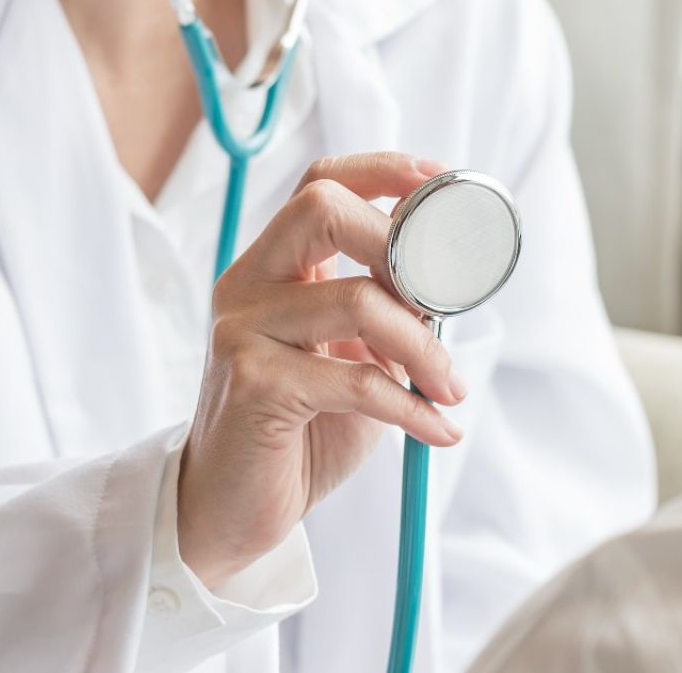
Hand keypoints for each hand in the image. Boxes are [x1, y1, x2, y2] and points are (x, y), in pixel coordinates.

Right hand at [177, 152, 467, 587]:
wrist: (231, 509)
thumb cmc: (298, 431)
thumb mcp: (351, 358)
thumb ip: (387, 311)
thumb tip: (448, 269)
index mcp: (269, 270)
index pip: (317, 185)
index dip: (381, 171)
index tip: (439, 183)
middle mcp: (245, 287)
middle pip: (321, 210)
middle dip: (400, 243)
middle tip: (439, 300)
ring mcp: (241, 332)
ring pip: (355, 300)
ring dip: (423, 346)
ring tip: (449, 388)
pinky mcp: (252, 386)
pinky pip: (356, 380)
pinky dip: (412, 406)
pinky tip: (436, 430)